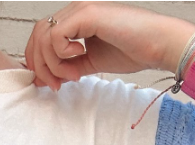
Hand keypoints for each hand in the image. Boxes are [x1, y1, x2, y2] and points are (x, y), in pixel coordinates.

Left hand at [24, 1, 194, 90]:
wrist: (157, 45)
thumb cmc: (132, 50)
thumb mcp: (90, 64)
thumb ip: (68, 68)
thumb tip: (47, 78)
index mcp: (75, 21)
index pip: (41, 38)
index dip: (39, 63)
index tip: (51, 84)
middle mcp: (75, 12)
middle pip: (37, 36)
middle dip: (40, 66)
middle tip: (56, 85)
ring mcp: (80, 10)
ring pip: (44, 37)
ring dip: (52, 64)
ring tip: (73, 75)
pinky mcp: (87, 14)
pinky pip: (56, 35)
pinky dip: (62, 54)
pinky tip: (80, 57)